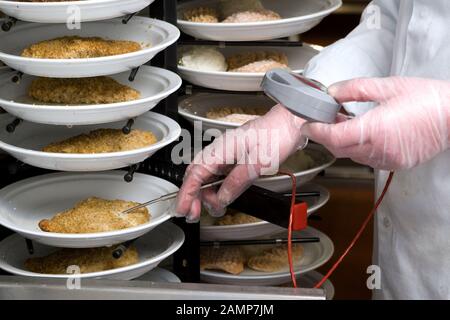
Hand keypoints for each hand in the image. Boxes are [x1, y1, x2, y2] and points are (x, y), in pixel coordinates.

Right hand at [175, 104, 306, 221]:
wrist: (289, 123)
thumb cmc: (275, 135)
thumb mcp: (257, 163)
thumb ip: (237, 181)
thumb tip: (221, 198)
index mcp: (221, 149)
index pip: (195, 173)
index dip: (187, 193)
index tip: (183, 209)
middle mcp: (219, 150)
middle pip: (196, 176)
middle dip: (192, 196)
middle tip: (193, 214)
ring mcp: (226, 154)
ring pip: (206, 177)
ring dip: (205, 194)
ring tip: (213, 209)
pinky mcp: (234, 158)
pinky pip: (218, 175)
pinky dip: (216, 188)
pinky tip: (221, 197)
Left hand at [301, 77, 449, 169]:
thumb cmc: (427, 99)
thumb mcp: (388, 87)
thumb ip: (355, 89)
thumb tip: (333, 92)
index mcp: (375, 130)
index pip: (334, 136)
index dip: (316, 131)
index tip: (307, 125)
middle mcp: (379, 149)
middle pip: (339, 149)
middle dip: (326, 136)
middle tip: (321, 121)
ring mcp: (388, 159)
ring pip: (352, 155)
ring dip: (342, 142)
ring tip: (342, 123)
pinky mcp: (396, 163)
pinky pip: (368, 159)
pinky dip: (358, 148)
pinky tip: (361, 133)